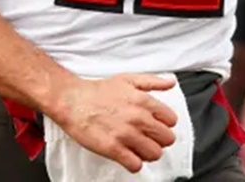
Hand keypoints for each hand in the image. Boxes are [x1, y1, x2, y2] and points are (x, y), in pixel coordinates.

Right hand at [48, 73, 179, 172]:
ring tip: (138, 148)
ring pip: (154, 154)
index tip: (157, 126)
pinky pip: (136, 165)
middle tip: (148, 138)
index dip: (165, 124)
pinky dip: (134, 163)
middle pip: (167, 140)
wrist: (73, 100)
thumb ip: (153, 81)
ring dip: (148, 153)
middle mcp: (138, 118)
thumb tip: (170, 83)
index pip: (172, 121)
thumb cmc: (98, 91)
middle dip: (159, 140)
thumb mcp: (129, 79)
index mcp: (144, 101)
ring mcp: (126, 134)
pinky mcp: (113, 149)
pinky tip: (128, 156)